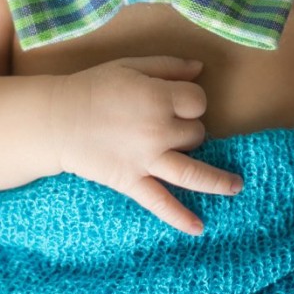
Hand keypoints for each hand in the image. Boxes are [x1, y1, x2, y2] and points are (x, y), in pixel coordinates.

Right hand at [50, 56, 239, 235]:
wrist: (56, 119)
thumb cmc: (93, 87)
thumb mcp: (131, 65)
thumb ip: (169, 66)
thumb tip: (201, 68)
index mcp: (159, 98)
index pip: (197, 102)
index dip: (190, 101)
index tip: (178, 101)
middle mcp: (158, 130)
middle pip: (196, 134)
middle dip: (189, 130)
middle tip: (168, 127)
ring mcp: (147, 160)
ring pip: (193, 172)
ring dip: (219, 181)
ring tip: (237, 186)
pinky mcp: (132, 182)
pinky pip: (160, 203)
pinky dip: (179, 217)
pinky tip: (198, 228)